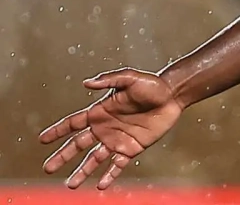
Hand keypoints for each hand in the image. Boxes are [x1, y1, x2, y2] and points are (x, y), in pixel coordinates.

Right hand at [40, 68, 183, 189]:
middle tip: (48, 168)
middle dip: (62, 156)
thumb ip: (109, 79)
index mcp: (100, 111)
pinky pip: (118, 165)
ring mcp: (117, 139)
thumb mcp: (130, 78)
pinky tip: (101, 185)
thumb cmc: (152, 85)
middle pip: (78, 145)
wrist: (174, 96)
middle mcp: (105, 128)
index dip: (57, 131)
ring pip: (94, 159)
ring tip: (70, 184)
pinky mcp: (132, 148)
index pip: (73, 123)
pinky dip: (109, 175)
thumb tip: (86, 83)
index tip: (42, 139)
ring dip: (82, 171)